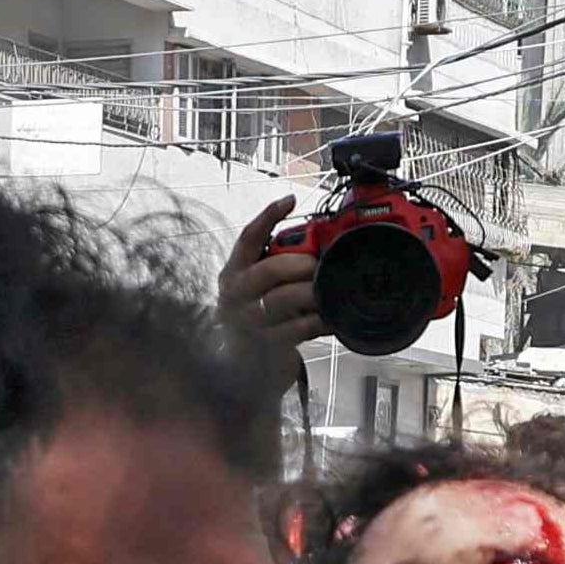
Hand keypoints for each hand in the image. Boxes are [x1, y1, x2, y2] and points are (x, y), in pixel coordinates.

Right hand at [221, 201, 322, 369]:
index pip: (248, 238)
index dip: (268, 217)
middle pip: (270, 270)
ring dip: (313, 292)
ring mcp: (249, 321)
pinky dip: (320, 320)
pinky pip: (299, 328)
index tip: (289, 200)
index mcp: (233, 273)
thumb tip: (318, 239)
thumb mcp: (257, 286)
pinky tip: (331, 316)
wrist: (246, 363)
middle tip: (319, 265)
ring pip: (285, 299)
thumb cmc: (258, 314)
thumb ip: (277, 264)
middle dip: (302, 264)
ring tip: (330, 289)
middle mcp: (235, 295)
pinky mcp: (266, 345)